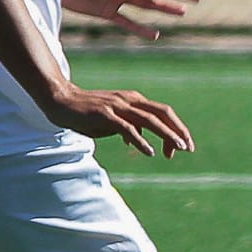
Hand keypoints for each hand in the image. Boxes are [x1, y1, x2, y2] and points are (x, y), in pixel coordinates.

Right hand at [45, 82, 194, 158]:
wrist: (61, 101)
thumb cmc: (88, 112)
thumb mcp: (113, 121)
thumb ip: (129, 128)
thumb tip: (140, 142)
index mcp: (134, 100)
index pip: (163, 112)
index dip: (176, 128)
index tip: (183, 147)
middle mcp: (130, 100)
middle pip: (162, 112)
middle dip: (179, 130)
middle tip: (189, 148)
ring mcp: (117, 106)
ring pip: (149, 120)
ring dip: (166, 134)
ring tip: (178, 148)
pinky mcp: (105, 115)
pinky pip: (127, 128)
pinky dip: (140, 140)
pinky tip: (150, 152)